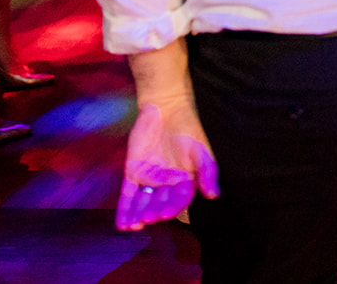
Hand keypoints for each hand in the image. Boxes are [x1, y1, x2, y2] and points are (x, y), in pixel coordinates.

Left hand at [116, 102, 218, 231]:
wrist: (167, 109)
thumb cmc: (188, 128)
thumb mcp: (200, 149)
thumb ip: (207, 171)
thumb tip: (214, 195)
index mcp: (186, 179)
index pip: (180, 197)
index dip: (173, 206)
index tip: (166, 214)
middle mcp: (168, 182)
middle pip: (161, 201)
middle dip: (154, 211)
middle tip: (149, 218)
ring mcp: (149, 178)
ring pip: (143, 202)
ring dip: (138, 216)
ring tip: (134, 226)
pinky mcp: (133, 172)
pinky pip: (128, 194)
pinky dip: (125, 209)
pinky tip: (123, 224)